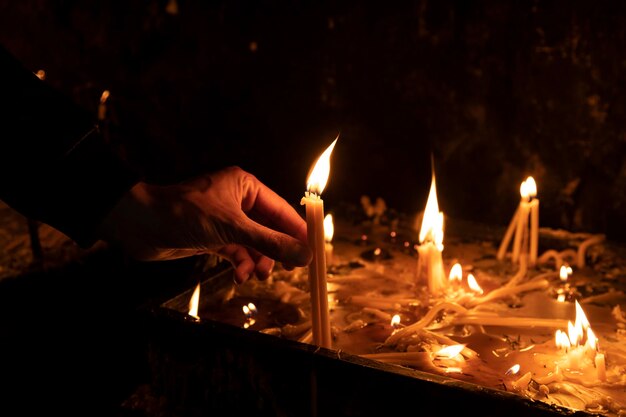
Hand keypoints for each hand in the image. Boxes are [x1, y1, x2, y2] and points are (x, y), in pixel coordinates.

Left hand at [98, 166, 311, 282]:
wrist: (140, 225)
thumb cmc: (185, 215)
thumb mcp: (233, 229)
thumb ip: (270, 243)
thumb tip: (305, 255)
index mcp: (245, 186)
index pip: (282, 209)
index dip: (299, 231)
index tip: (314, 252)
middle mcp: (238, 201)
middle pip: (270, 228)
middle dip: (276, 250)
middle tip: (289, 269)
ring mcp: (225, 220)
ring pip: (254, 243)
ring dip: (258, 260)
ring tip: (257, 275)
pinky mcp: (213, 237)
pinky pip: (237, 252)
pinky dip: (241, 264)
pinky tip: (239, 275)